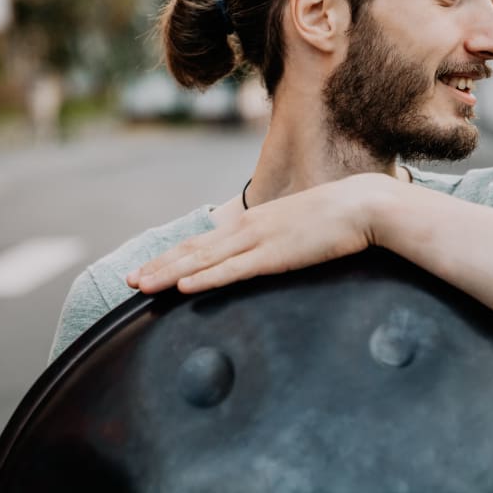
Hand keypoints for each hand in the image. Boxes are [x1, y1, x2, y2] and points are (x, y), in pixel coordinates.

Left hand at [127, 174, 391, 294]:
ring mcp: (258, 241)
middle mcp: (247, 228)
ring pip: (204, 260)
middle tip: (130, 281)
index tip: (148, 268)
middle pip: (193, 250)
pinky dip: (205, 278)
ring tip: (142, 285)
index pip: (203, 242)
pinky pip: (233, 270)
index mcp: (252, 223)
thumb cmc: (336, 218)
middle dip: (159, 266)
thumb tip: (267, 254)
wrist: (363, 205)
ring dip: (169, 273)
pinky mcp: (274, 255)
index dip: (173, 256)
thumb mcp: (297, 228)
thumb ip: (276, 240)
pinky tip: (184, 286)